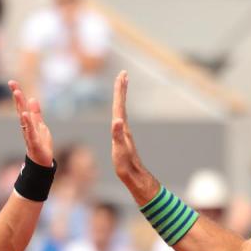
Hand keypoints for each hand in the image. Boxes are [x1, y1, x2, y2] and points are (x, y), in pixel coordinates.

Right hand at [9, 80, 53, 166]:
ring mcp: (29, 133)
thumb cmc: (41, 143)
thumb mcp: (40, 125)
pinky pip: (29, 130)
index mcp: (28, 121)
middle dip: (17, 96)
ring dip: (20, 105)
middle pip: (20, 108)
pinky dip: (27, 123)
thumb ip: (36, 113)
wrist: (42, 161)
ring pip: (23, 117)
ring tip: (17, 93)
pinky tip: (24, 114)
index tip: (12, 82)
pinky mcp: (33, 141)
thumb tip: (32, 99)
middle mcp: (26, 126)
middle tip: (12, 84)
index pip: (22, 105)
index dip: (18, 94)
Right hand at [110, 71, 159, 204]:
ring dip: (121, 97)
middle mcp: (124, 127)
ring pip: (121, 110)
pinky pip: (120, 119)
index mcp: (122, 127)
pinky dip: (119, 111)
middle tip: (123, 74)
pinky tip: (118, 112)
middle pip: (121, 104)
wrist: (133, 176)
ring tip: (122, 86)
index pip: (119, 105)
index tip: (122, 75)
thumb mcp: (120, 150)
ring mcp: (124, 132)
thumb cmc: (125, 165)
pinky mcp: (122, 138)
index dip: (119, 90)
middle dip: (121, 89)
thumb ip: (117, 135)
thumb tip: (117, 121)